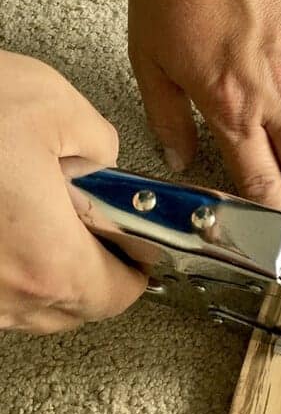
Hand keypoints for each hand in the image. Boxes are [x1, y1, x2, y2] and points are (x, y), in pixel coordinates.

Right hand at [0, 51, 146, 333]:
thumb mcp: (51, 104)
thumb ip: (99, 145)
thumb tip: (98, 164)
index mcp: (47, 260)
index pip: (116, 295)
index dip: (134, 267)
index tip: (134, 247)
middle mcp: (2, 295)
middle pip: (70, 308)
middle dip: (89, 270)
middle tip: (84, 224)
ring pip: (22, 306)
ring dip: (40, 269)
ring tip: (28, 212)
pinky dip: (0, 266)